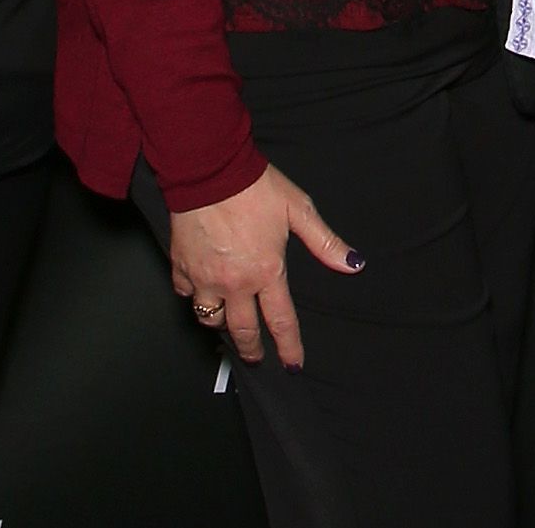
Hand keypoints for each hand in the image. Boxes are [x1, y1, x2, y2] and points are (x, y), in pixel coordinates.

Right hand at [167, 164, 361, 367]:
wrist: (210, 170)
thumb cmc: (254, 187)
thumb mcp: (299, 210)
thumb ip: (325, 242)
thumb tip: (353, 264)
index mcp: (267, 271)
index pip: (281, 321)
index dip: (289, 347)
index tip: (292, 364)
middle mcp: (235, 282)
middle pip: (243, 330)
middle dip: (252, 349)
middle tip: (256, 358)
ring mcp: (205, 278)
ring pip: (210, 318)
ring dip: (221, 324)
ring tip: (229, 322)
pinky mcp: (182, 267)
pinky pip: (186, 294)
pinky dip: (194, 296)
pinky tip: (201, 291)